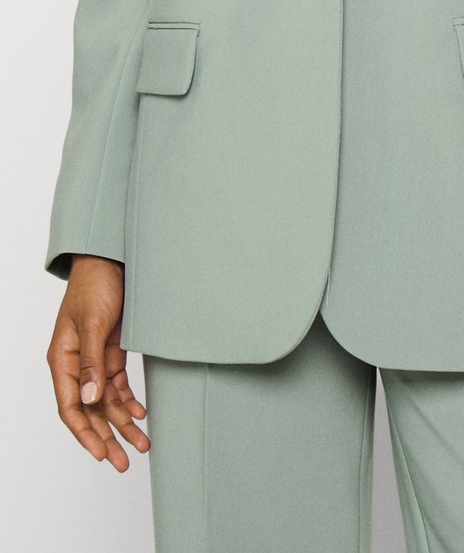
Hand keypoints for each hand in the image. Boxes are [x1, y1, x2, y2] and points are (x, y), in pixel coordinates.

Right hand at [46, 255, 149, 471]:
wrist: (112, 260)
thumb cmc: (96, 285)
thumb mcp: (92, 322)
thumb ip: (91, 361)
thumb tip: (90, 399)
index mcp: (62, 360)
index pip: (71, 407)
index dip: (85, 434)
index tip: (101, 455)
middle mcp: (76, 365)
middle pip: (90, 411)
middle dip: (107, 438)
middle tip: (125, 462)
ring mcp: (95, 360)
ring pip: (107, 402)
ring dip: (123, 423)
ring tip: (143, 443)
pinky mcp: (111, 352)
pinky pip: (118, 386)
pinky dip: (129, 401)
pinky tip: (141, 414)